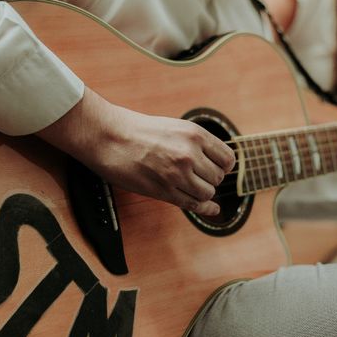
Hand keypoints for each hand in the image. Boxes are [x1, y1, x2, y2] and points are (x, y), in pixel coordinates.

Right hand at [37, 87, 235, 214]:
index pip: (228, 158)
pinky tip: (211, 209)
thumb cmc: (138, 130)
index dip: (223, 166)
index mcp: (195, 135)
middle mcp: (190, 154)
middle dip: (210, 179)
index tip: (217, 168)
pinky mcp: (164, 191)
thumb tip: (216, 159)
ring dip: (202, 192)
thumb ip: (196, 142)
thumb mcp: (175, 127)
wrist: (109, 137)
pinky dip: (205, 209)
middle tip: (198, 177)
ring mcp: (177, 174)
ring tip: (190, 186)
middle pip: (218, 178)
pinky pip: (193, 205)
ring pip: (207, 193)